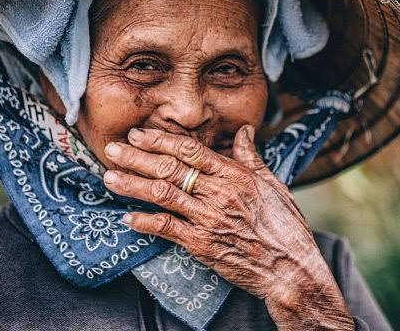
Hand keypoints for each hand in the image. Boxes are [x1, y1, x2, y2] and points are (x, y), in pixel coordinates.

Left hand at [102, 126, 353, 329]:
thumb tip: (243, 130)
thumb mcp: (271, 183)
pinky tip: (126, 218)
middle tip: (112, 149)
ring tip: (109, 178)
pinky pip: (167, 229)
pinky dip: (144, 223)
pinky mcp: (201, 245)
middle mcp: (218, 193)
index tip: (138, 134)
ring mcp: (208, 219)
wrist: (290, 268)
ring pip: (162, 195)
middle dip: (136, 157)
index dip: (160, 140)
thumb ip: (250, 155)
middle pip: (169, 169)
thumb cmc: (284, 224)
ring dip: (132, 186)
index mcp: (234, 174)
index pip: (189, 150)